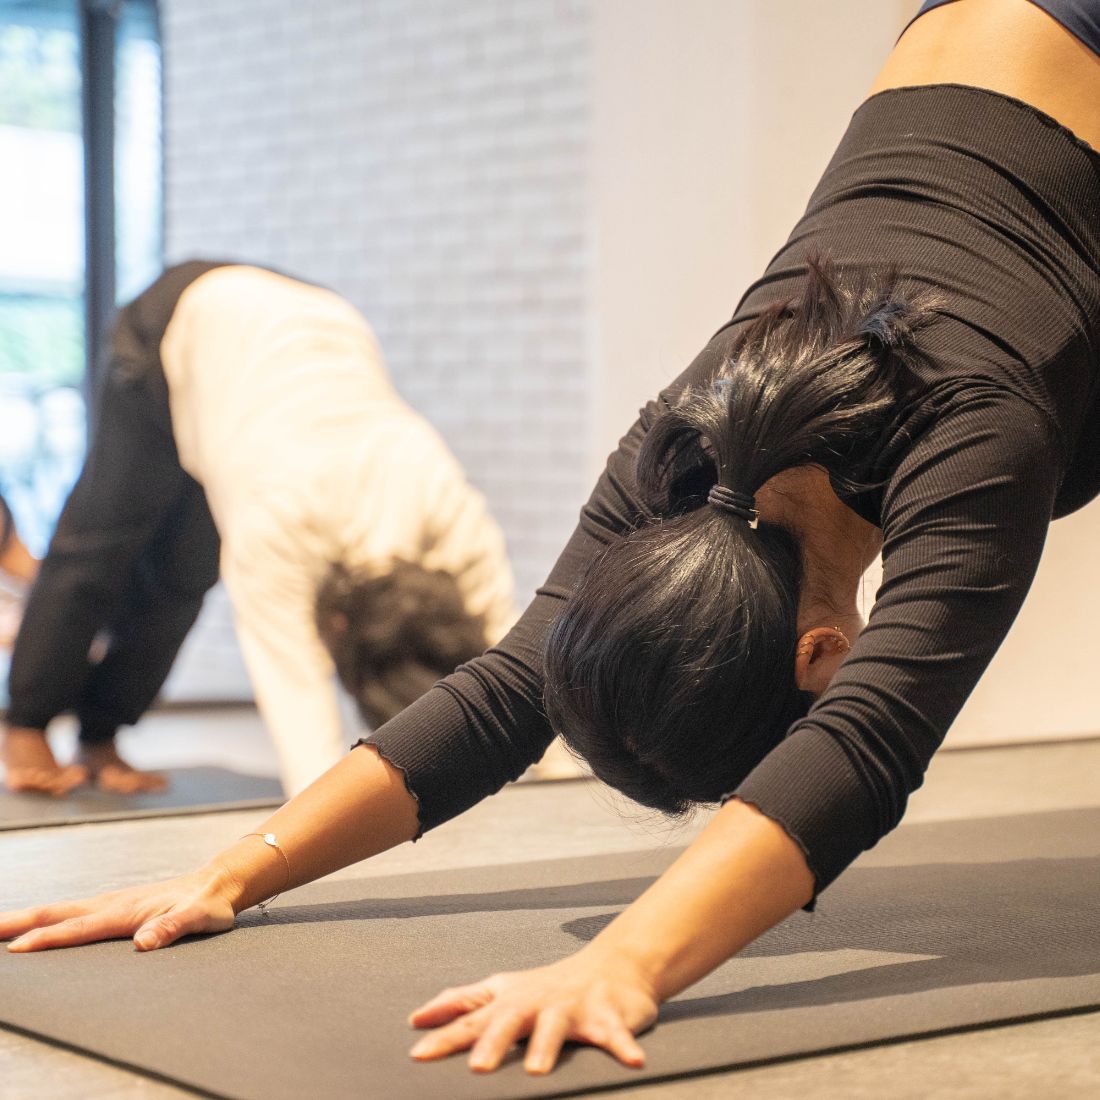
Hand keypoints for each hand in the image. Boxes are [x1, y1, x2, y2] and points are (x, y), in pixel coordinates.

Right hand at [0, 868, 237, 952]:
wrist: (219, 883)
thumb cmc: (210, 904)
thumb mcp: (199, 918)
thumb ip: (172, 928)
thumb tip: (144, 942)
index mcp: (126, 911)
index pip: (79, 928)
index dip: (48, 940)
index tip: (17, 949)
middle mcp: (112, 904)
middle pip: (57, 914)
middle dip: (19, 923)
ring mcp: (111, 903)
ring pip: (61, 912)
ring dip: (27, 920)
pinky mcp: (115, 906)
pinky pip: (72, 914)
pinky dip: (46, 919)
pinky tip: (37, 928)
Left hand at [408, 946, 658, 1075]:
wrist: (612, 965)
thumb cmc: (548, 985)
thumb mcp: (501, 989)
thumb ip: (461, 1002)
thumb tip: (417, 1017)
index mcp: (511, 1001)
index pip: (472, 1020)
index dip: (446, 1037)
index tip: (418, 1054)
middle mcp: (538, 1002)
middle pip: (511, 1020)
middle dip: (494, 1042)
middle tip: (478, 1067)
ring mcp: (573, 1007)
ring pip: (558, 1026)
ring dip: (547, 1046)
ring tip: (537, 1070)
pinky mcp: (609, 1015)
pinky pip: (617, 1032)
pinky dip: (623, 1044)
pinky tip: (631, 1060)